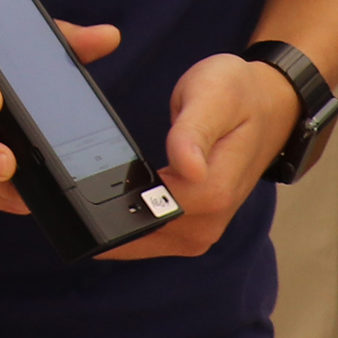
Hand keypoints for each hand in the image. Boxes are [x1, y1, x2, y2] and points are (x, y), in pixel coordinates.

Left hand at [99, 51, 304, 260]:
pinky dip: (128, 225)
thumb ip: (194, 132)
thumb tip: (187, 167)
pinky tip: (110, 203)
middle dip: (106, 217)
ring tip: (82, 199)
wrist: (268, 106)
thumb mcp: (213, 96)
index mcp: (213, 191)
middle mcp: (209, 222)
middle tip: (69, 195)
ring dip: (113, 225)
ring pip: (142, 242)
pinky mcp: (191, 230)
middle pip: (142, 233)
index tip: (82, 187)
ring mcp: (201, 231)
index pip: (153, 212)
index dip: (117, 201)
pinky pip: (150, 237)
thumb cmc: (239, 96)